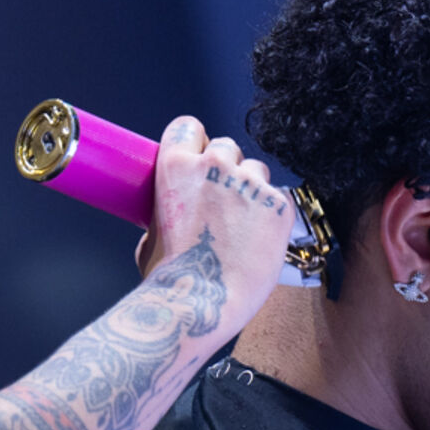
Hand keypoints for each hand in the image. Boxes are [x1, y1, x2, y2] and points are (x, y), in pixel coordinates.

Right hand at [136, 116, 293, 326]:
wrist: (201, 302)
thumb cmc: (170, 276)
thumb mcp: (149, 233)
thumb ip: (163, 213)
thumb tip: (168, 221)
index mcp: (176, 166)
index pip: (188, 127)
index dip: (194, 141)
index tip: (197, 155)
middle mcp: (215, 166)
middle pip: (227, 146)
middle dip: (226, 166)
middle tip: (221, 199)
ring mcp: (251, 185)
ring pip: (257, 170)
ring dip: (251, 188)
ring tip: (244, 223)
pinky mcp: (279, 207)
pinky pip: (278, 200)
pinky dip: (271, 215)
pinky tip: (260, 240)